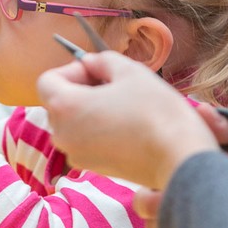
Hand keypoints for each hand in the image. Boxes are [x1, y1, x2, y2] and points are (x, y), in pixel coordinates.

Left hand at [36, 51, 217, 189]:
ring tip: (123, 103)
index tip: (97, 70)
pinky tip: (127, 124)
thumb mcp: (129, 70)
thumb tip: (90, 62)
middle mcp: (62, 134)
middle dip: (81, 88)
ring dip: (91, 108)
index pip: (47, 80)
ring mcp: (76, 154)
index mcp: (64, 107)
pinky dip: (98, 128)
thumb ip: (102, 60)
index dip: (71, 70)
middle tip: (113, 83)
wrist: (179, 159)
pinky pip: (86, 139)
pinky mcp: (92, 167)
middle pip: (58, 101)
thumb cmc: (155, 111)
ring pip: (73, 121)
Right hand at [133, 105, 227, 227]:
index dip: (147, 163)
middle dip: (148, 198)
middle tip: (168, 194)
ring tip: (185, 216)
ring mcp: (193, 226)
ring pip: (154, 225)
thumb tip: (202, 108)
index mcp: (196, 171)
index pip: (155, 165)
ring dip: (160, 221)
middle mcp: (188, 198)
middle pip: (146, 199)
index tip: (160, 162)